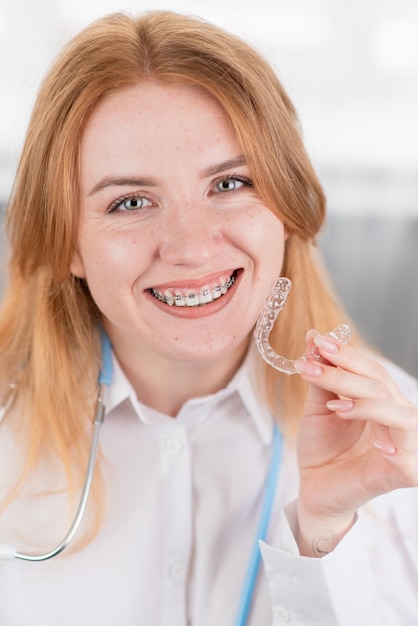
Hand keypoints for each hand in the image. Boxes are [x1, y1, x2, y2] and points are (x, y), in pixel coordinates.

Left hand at [294, 330, 417, 555]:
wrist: (314, 488)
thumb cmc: (322, 448)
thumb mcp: (317, 408)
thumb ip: (320, 377)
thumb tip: (314, 337)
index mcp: (381, 401)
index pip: (372, 371)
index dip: (347, 355)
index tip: (318, 342)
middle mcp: (395, 419)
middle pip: (382, 388)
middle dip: (345, 374)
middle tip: (311, 368)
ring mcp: (401, 448)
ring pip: (401, 417)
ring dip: (367, 406)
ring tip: (335, 407)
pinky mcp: (398, 476)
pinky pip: (410, 463)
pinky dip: (399, 453)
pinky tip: (380, 446)